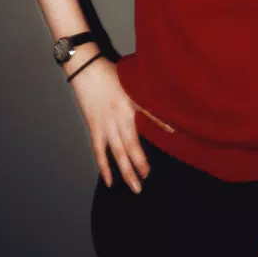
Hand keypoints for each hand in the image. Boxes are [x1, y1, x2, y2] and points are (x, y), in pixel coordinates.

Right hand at [69, 55, 154, 193]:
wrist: (87, 70)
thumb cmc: (114, 75)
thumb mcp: (136, 86)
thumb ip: (151, 106)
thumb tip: (171, 123)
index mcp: (129, 109)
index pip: (139, 136)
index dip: (144, 155)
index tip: (150, 170)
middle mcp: (117, 120)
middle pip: (128, 149)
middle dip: (137, 168)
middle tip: (144, 185)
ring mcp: (104, 125)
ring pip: (115, 153)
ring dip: (124, 171)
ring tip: (134, 187)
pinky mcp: (94, 127)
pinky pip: (98, 150)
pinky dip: (104, 166)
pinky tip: (109, 180)